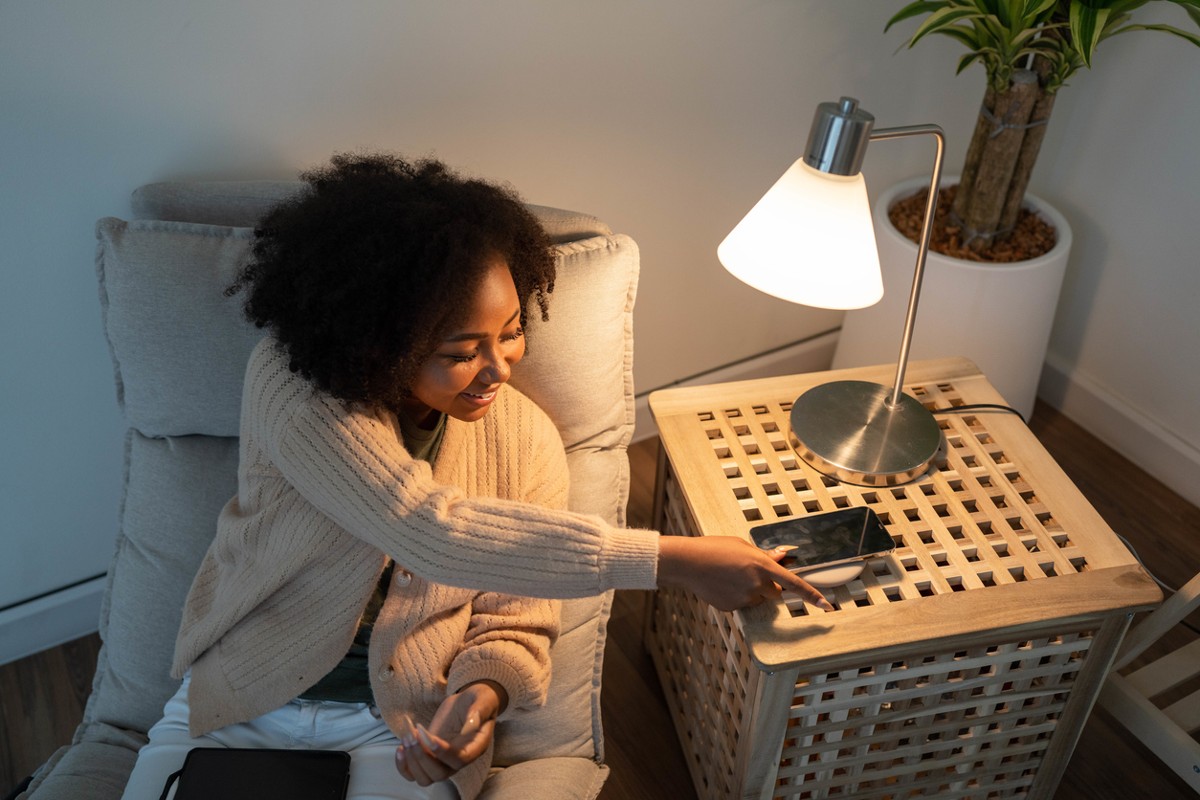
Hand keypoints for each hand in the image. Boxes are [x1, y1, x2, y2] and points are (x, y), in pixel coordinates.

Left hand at [393, 681, 503, 785]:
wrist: (469, 703)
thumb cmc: (479, 701)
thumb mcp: (484, 700)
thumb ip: (479, 710)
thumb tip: (472, 723)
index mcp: (475, 748)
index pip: (459, 760)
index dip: (442, 753)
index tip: (428, 736)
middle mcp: (458, 760)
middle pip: (439, 774)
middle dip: (422, 756)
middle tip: (414, 733)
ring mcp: (442, 761)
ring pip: (425, 778)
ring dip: (412, 761)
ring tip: (408, 737)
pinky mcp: (429, 757)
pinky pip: (413, 774)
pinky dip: (403, 766)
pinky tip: (401, 747)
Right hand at [657, 535, 833, 611]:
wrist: (687, 562)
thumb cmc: (714, 548)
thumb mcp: (742, 546)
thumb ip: (764, 555)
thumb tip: (782, 557)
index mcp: (761, 565)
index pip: (793, 583)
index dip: (812, 595)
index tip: (827, 606)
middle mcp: (756, 584)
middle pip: (775, 592)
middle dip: (769, 586)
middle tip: (749, 573)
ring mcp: (744, 598)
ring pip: (757, 598)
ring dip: (751, 590)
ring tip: (729, 576)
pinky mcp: (731, 607)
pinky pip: (742, 604)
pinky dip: (736, 596)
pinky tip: (721, 584)